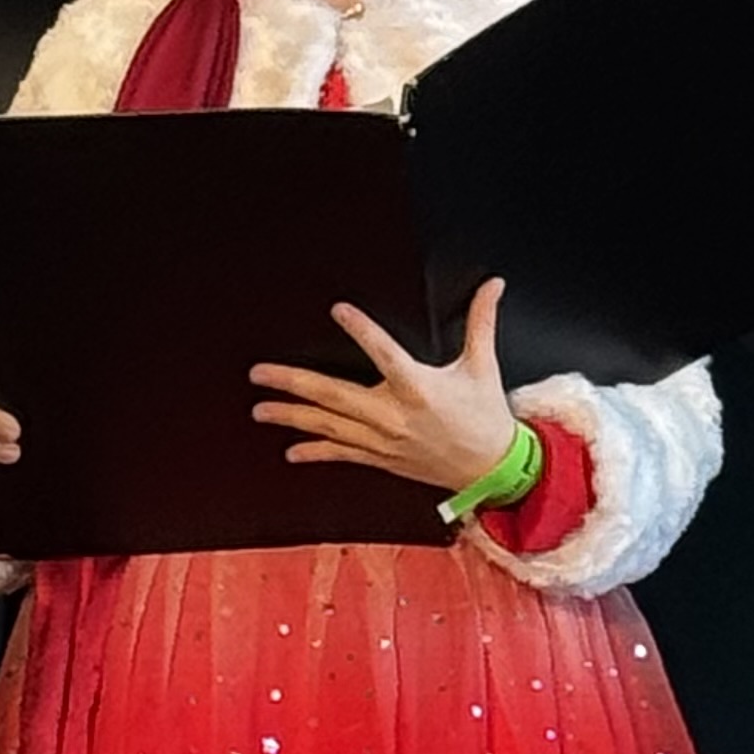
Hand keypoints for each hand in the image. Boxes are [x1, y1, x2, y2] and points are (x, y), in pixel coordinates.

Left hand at [249, 275, 517, 497]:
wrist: (492, 469)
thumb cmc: (485, 416)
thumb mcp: (481, 366)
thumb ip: (481, 321)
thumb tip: (493, 284)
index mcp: (418, 387)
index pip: (384, 352)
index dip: (361, 329)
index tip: (338, 310)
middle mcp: (394, 415)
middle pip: (334, 395)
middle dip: (293, 383)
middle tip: (259, 373)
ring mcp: (383, 440)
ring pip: (329, 426)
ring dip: (291, 417)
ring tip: (260, 409)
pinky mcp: (382, 458)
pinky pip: (342, 454)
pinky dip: (316, 452)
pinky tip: (291, 451)